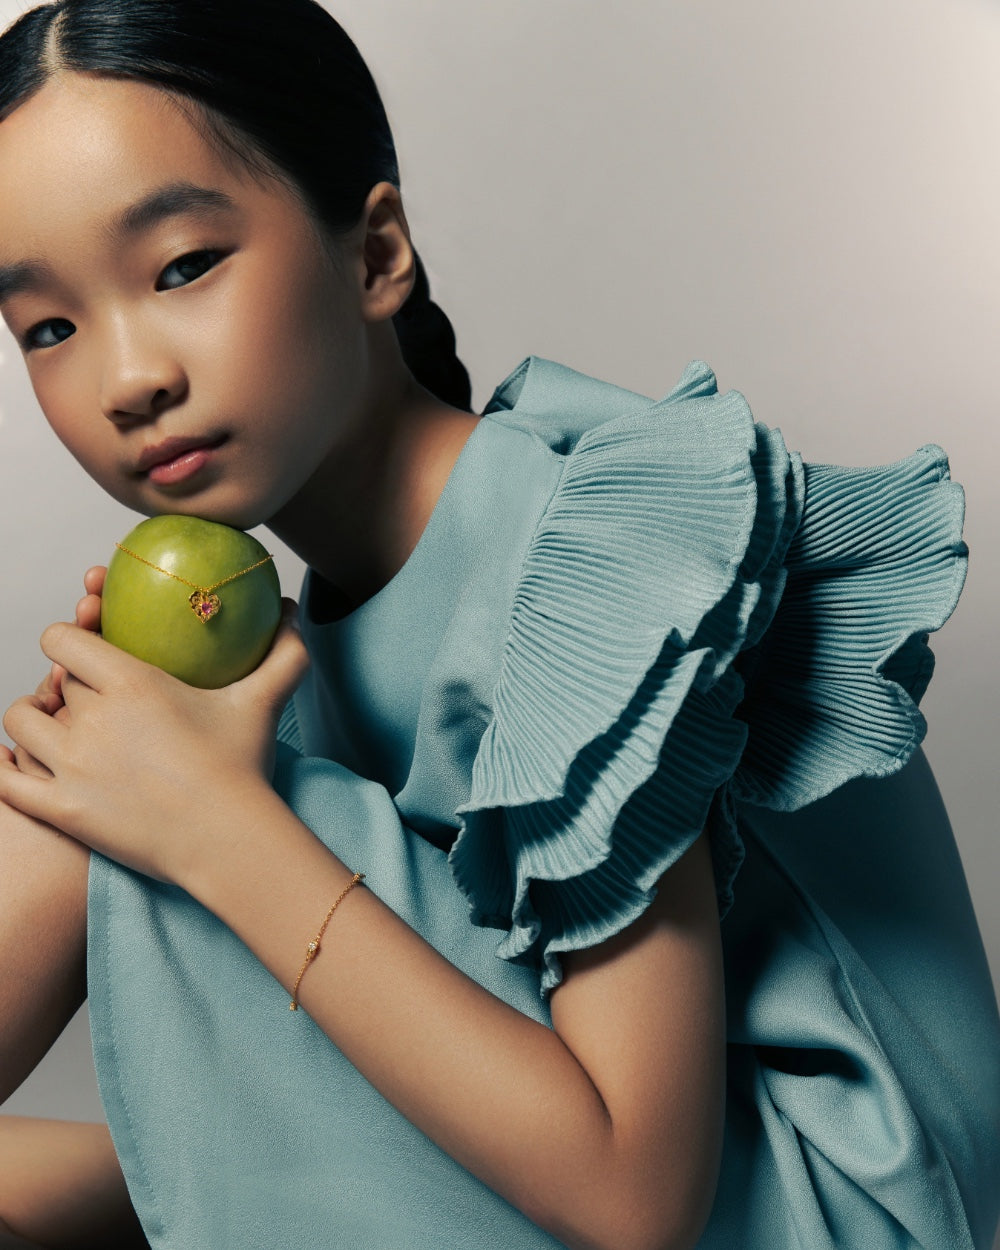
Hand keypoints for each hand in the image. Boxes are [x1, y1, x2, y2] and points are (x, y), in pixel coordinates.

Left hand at [0, 600, 308, 886]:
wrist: (230, 839)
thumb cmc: (243, 769)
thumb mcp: (261, 702)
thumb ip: (281, 653)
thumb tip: (295, 611)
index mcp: (132, 684)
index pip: (63, 640)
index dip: (67, 639)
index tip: (82, 649)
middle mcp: (93, 719)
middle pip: (53, 685)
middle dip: (66, 688)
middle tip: (90, 701)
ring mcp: (72, 767)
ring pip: (21, 723)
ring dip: (31, 721)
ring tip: (51, 729)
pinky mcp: (62, 810)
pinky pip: (7, 782)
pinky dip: (4, 769)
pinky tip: (13, 764)